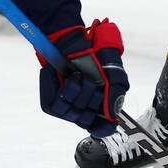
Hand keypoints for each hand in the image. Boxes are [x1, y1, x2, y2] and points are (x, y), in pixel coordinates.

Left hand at [38, 19, 127, 136]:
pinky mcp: (51, 98)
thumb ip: (116, 93)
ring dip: (77, 93)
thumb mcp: (114, 72)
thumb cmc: (95, 54)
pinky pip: (54, 104)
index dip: (102, 128)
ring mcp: (67, 104)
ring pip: (71, 113)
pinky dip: (62, 88)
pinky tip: (67, 76)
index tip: (104, 125)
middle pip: (85, 120)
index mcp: (100, 104)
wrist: (73, 39)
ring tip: (78, 76)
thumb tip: (112, 115)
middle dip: (90, 101)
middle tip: (91, 82)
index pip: (100, 127)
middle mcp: (83, 107)